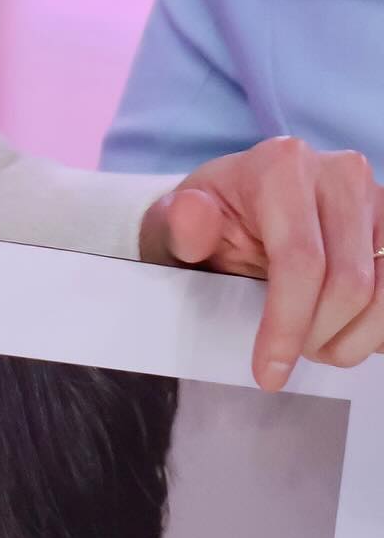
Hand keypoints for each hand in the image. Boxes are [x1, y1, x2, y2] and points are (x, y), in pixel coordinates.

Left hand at [140, 139, 383, 390]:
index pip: (301, 260)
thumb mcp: (174, 224)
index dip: (288, 324)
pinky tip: (344, 331)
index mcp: (281, 166)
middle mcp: (339, 173)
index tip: (269, 371)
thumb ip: (179, 226)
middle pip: (349, 283)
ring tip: (315, 344)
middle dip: (317, 336)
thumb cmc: (208, 221)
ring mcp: (376, 199)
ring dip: (351, 339)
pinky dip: (376, 327)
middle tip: (291, 353)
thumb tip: (192, 216)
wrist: (237, 205)